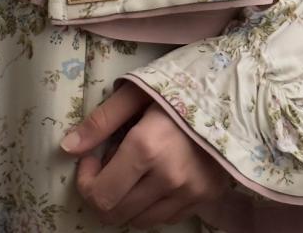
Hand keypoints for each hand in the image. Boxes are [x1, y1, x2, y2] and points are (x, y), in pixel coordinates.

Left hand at [59, 80, 230, 227]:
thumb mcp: (136, 91)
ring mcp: (190, 192)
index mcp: (147, 148)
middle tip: (109, 163)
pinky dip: (150, 203)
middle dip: (102, 192)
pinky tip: (153, 176)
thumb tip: (67, 148)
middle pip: (116, 213)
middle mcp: (168, 178)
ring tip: (133, 168)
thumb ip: (100, 121)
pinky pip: (164, 217)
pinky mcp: (205, 198)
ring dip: (126, 200)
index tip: (92, 158)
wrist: (235, 91)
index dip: (86, 181)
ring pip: (139, 220)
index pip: (101, 194)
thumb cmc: (181, 84)